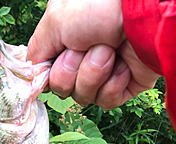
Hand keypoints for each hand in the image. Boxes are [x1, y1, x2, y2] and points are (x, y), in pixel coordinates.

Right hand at [26, 0, 159, 108]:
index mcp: (66, 41)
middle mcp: (84, 57)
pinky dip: (112, 84)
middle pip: (62, 88)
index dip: (48, 73)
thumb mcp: (54, 21)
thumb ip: (37, 49)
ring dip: (93, 74)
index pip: (46, 72)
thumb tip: (32, 73)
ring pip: (83, 96)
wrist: (143, 11)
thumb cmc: (99, 5)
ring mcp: (106, 72)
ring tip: (109, 51)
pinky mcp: (126, 85)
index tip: (49, 65)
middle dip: (71, 70)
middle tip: (87, 46)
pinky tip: (122, 65)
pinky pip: (106, 102)